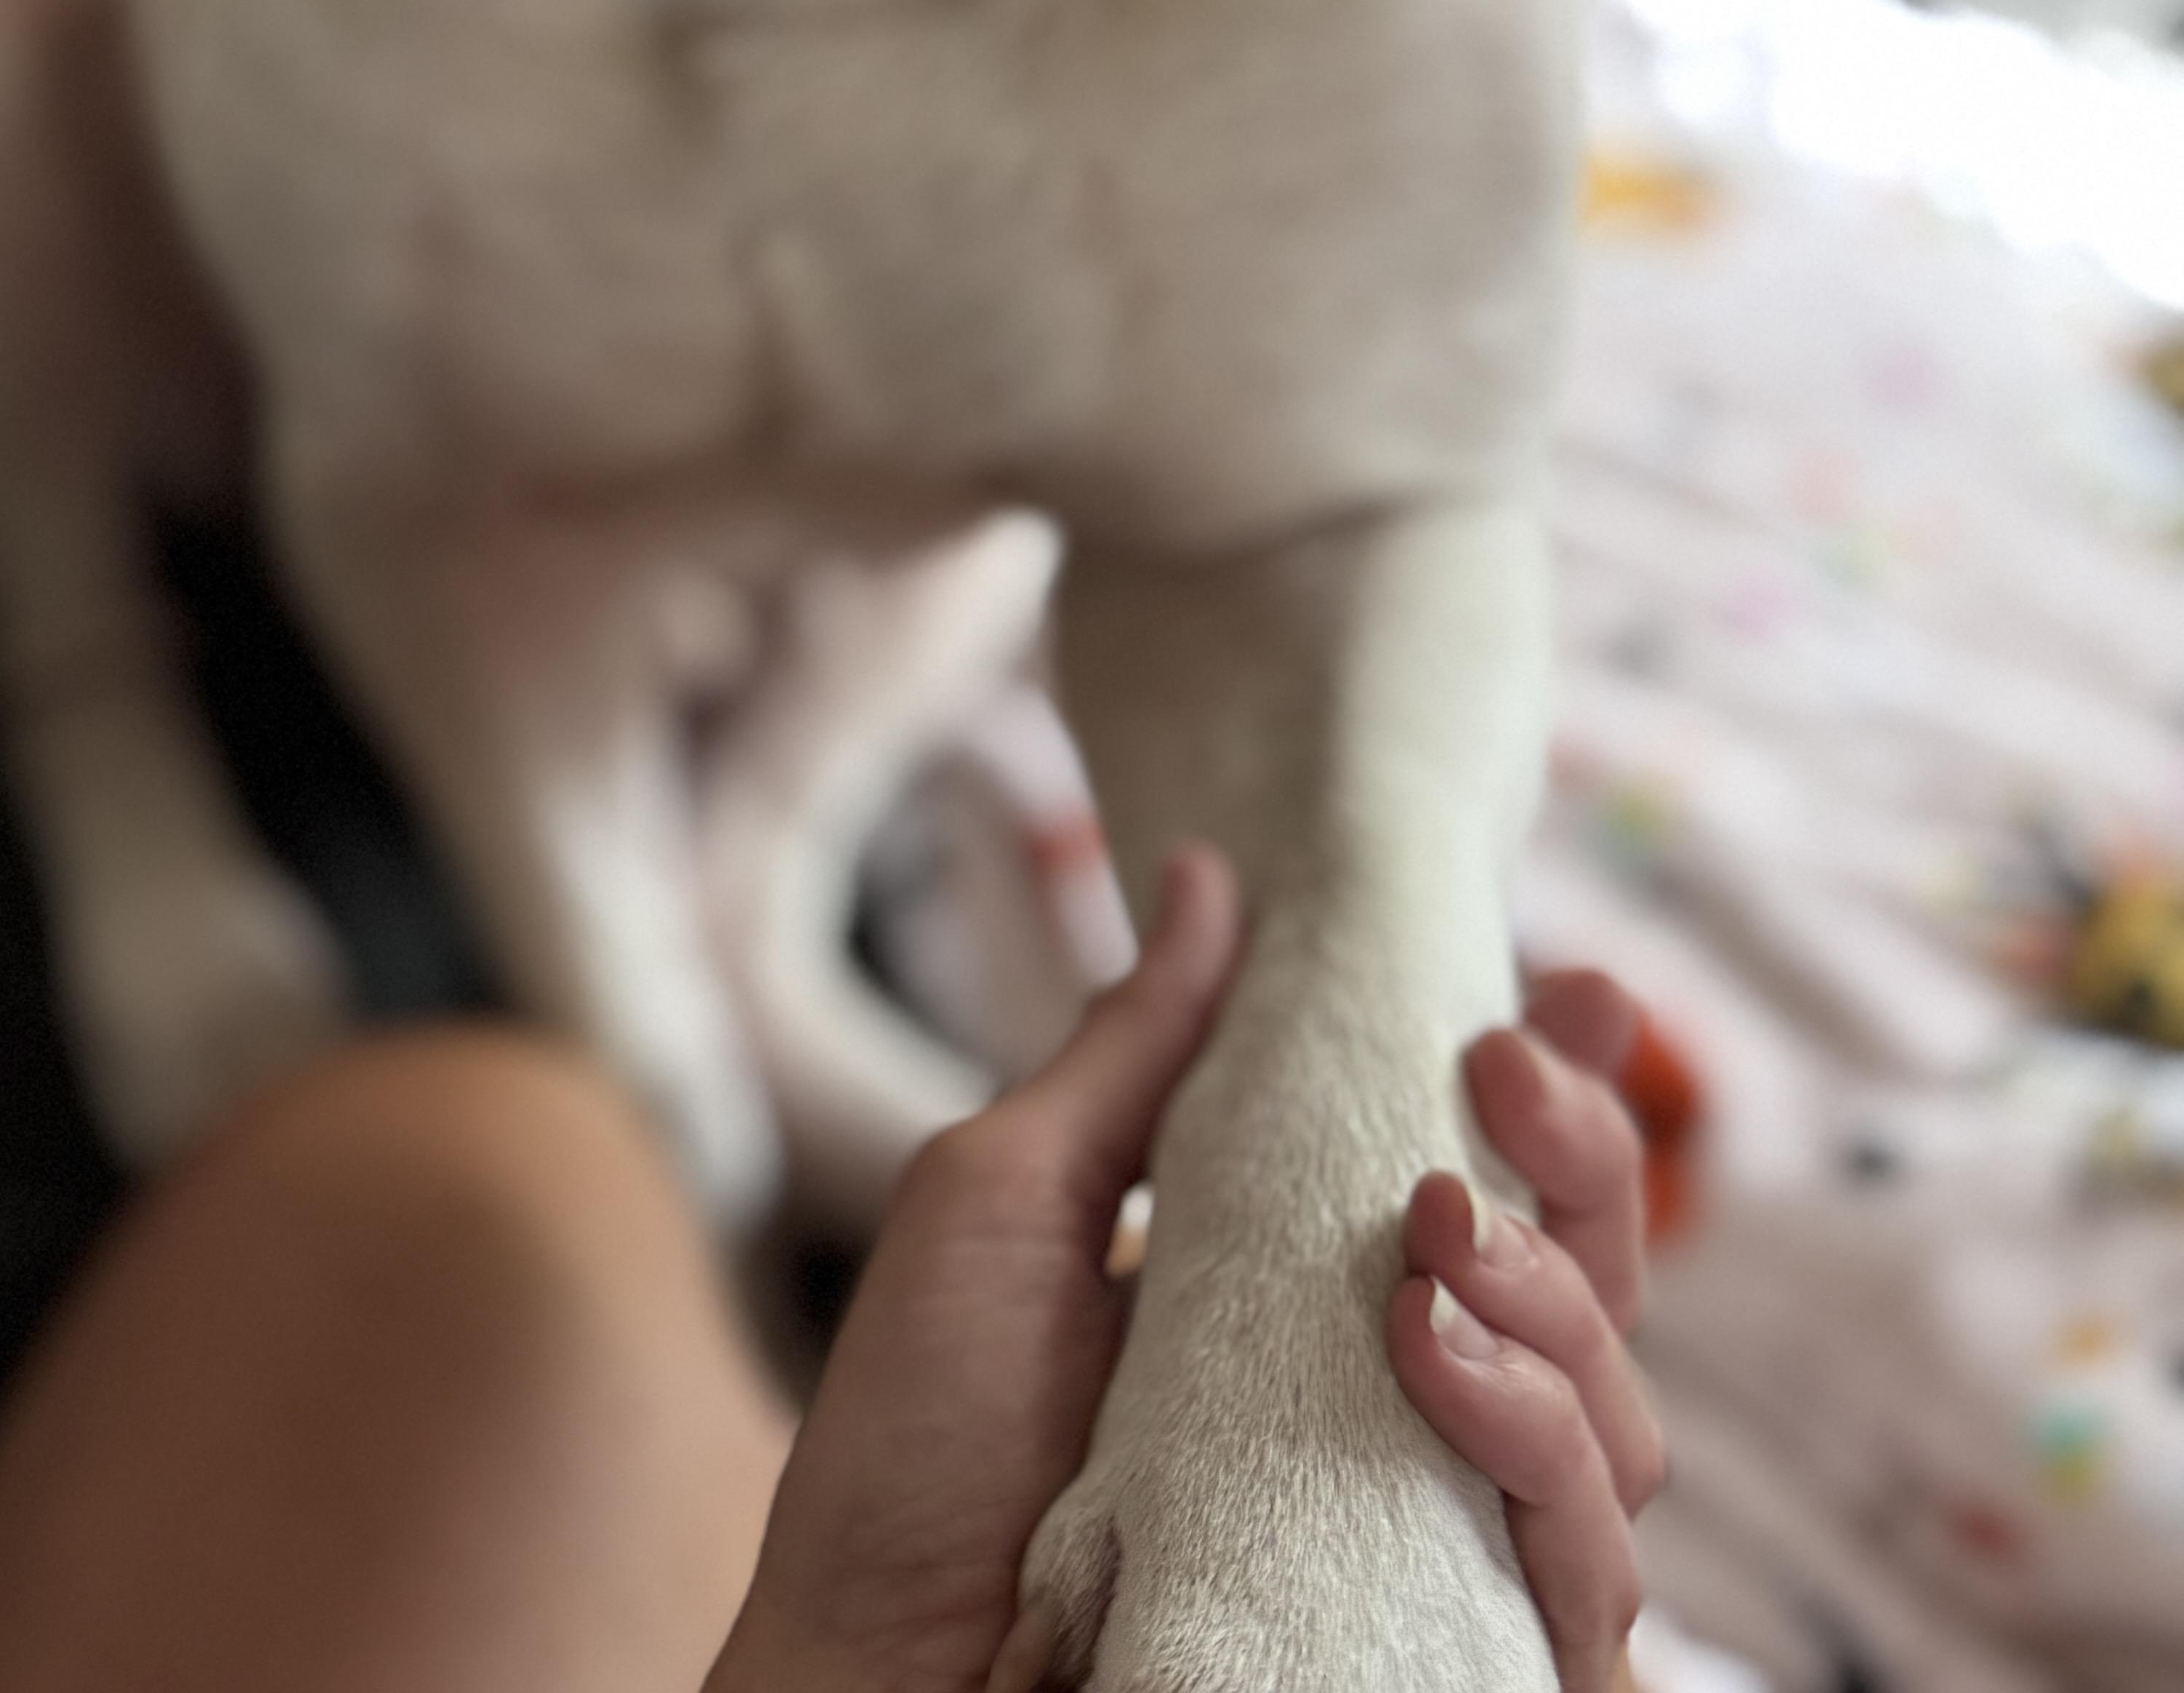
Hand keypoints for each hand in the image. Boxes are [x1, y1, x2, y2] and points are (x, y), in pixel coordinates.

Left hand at [706, 873, 1665, 1692]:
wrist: (869, 1667)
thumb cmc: (909, 1454)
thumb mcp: (1001, 1204)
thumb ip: (1128, 1053)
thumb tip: (1212, 877)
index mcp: (1318, 1300)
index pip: (1503, 1189)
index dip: (1565, 1097)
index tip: (1567, 991)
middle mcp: (1406, 1426)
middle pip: (1599, 1298)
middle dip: (1582, 1172)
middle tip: (1488, 1089)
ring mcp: (1433, 1558)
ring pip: (1621, 1441)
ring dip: (1558, 1321)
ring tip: (1431, 1269)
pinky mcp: (1441, 1666)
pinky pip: (1594, 1606)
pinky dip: (1557, 1488)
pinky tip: (1450, 1386)